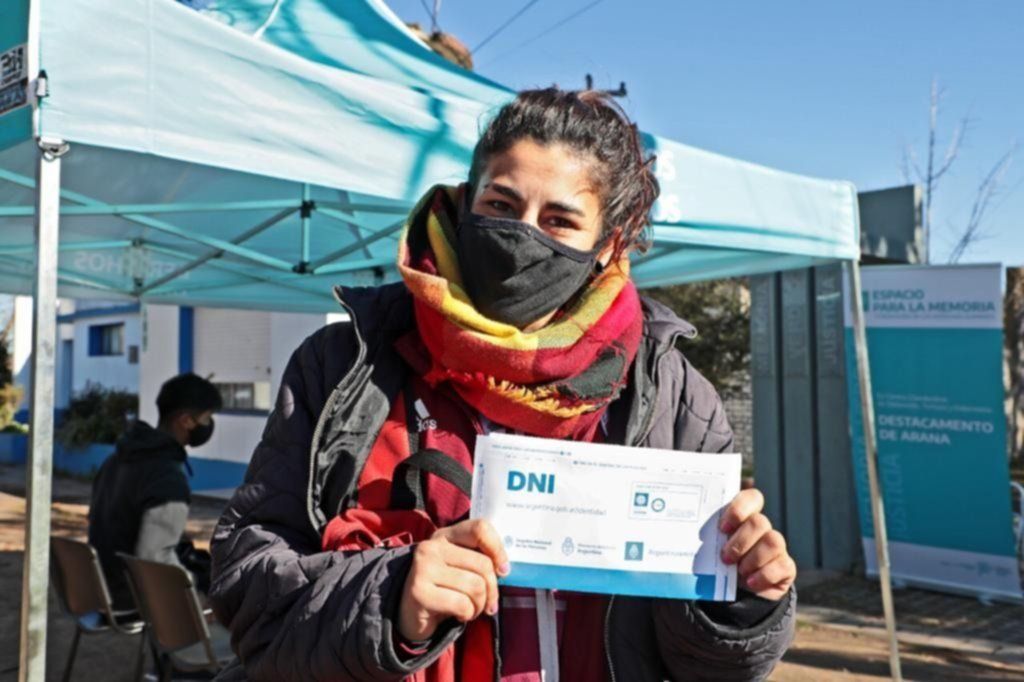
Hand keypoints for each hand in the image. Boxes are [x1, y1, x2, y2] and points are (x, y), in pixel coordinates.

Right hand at [397, 519, 509, 640]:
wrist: (409, 611)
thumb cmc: (444, 587)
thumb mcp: (460, 566)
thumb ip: (480, 559)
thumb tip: (504, 569)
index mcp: (446, 535)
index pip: (480, 529)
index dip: (498, 549)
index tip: (503, 570)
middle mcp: (432, 547)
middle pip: (483, 565)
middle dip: (492, 590)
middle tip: (487, 602)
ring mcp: (423, 568)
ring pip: (475, 586)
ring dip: (479, 605)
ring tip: (470, 608)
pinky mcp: (419, 592)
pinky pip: (462, 604)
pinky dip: (467, 614)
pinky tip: (458, 614)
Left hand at [719, 489, 795, 600]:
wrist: (738, 592)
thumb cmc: (722, 563)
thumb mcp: (713, 549)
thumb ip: (711, 538)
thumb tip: (695, 536)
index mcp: (745, 518)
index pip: (752, 497)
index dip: (739, 509)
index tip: (722, 528)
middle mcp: (763, 529)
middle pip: (760, 522)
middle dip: (741, 541)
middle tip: (726, 557)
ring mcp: (777, 547)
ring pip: (773, 541)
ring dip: (753, 559)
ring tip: (739, 572)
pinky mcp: (786, 567)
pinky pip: (782, 565)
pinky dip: (764, 575)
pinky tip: (751, 582)